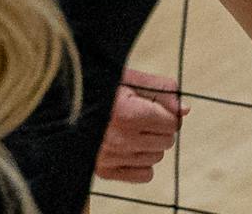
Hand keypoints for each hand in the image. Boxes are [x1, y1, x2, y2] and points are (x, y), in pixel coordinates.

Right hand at [95, 69, 185, 183]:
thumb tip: (185, 109)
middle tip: (143, 116)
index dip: (166, 112)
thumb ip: (160, 89)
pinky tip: (130, 147)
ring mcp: (111, 158)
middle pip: (166, 141)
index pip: (171, 123)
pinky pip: (144, 174)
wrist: (66, 102)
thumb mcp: (129, 77)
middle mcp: (120, 140)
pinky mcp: (104, 170)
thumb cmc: (100, 86)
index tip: (154, 106)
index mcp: (128, 114)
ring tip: (133, 129)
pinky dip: (142, 162)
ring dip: (151, 144)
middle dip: (160, 128)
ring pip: (156, 157)